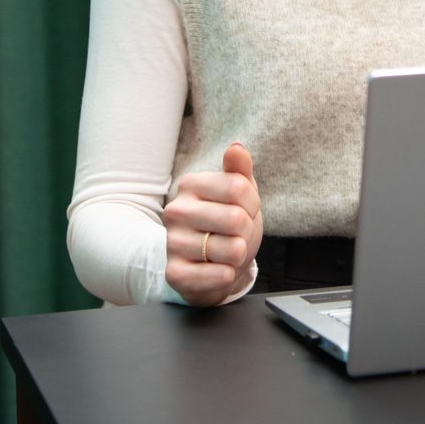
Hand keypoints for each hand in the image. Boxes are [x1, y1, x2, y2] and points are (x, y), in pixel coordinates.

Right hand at [162, 142, 262, 305]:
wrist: (209, 265)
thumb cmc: (227, 225)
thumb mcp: (238, 194)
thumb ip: (239, 169)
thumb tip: (237, 148)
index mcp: (190, 185)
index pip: (238, 187)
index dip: (252, 204)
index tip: (244, 210)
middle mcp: (175, 211)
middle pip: (236, 219)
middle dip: (246, 231)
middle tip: (234, 235)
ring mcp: (172, 243)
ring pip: (232, 249)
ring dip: (238, 255)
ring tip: (225, 253)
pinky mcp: (175, 274)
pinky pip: (219, 275)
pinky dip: (229, 275)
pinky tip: (220, 270)